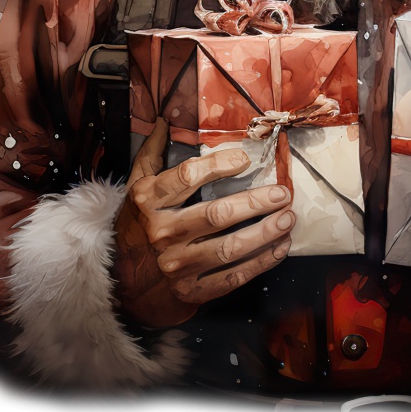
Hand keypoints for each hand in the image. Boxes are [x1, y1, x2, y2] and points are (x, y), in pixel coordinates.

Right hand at [111, 118, 294, 328]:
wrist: (122, 280)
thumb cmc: (138, 223)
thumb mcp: (138, 184)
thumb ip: (152, 152)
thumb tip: (163, 120)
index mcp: (148, 201)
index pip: (187, 177)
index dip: (218, 165)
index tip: (245, 158)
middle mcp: (162, 233)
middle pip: (215, 214)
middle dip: (254, 203)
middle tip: (282, 193)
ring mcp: (176, 265)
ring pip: (228, 248)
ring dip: (263, 234)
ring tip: (288, 219)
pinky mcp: (190, 291)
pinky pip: (231, 278)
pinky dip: (259, 263)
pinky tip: (279, 248)